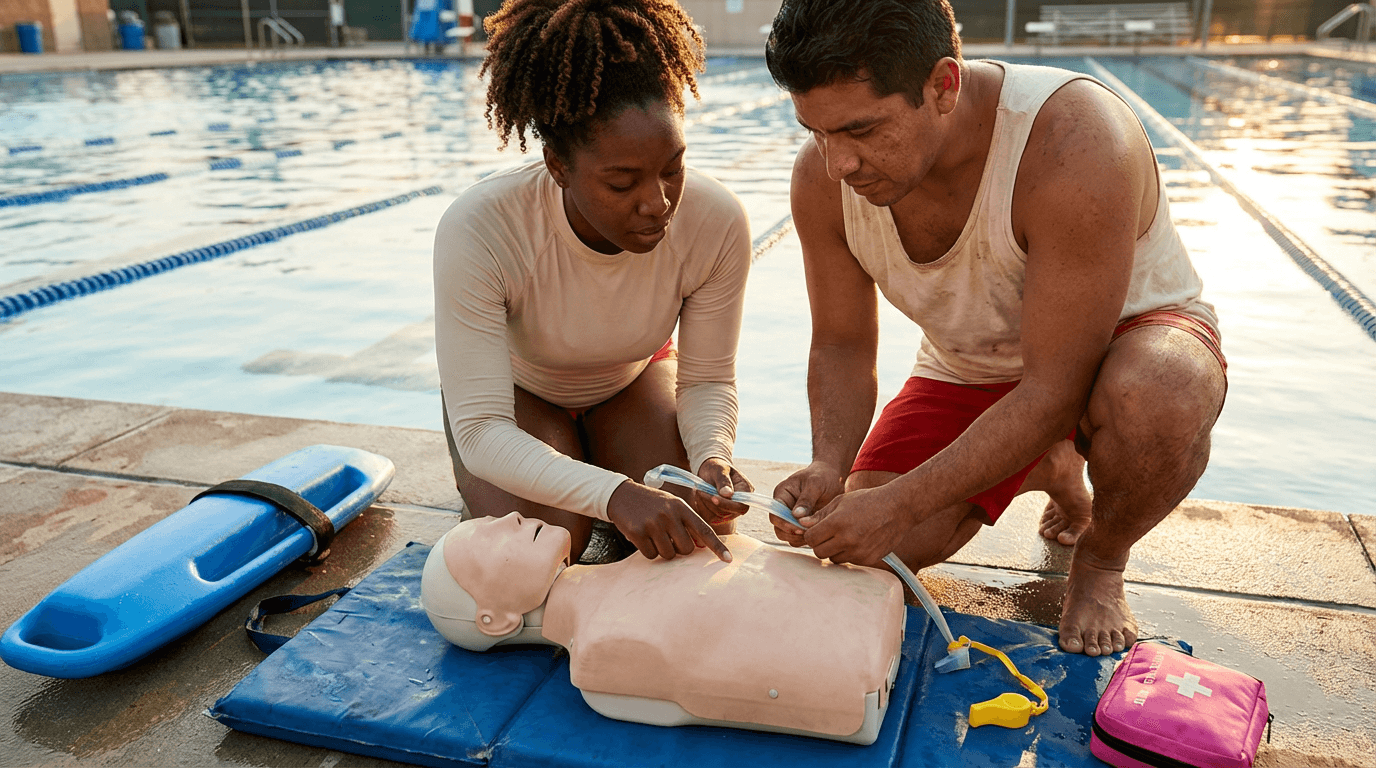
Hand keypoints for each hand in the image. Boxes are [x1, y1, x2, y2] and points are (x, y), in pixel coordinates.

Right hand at [606, 480, 731, 561]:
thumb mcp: (671, 505)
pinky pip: (651, 555)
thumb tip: (701, 546)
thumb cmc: (652, 503)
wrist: (621, 495)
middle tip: (669, 538)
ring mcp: (653, 524)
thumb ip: (687, 522)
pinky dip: (648, 551)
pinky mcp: (638, 532)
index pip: (704, 530)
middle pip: (686, 549)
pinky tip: (643, 537)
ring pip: (669, 554)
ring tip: (654, 535)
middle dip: (679, 549)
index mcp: (681, 507)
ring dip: (663, 551)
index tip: (728, 559)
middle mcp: (669, 515)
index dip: (717, 547)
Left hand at [688, 457, 752, 524]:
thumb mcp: (719, 469)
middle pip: (728, 512)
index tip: (713, 497)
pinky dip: (702, 507)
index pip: (741, 506)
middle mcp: (741, 503)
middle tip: (701, 490)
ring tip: (701, 490)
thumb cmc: (716, 468)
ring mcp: (731, 511)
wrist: (709, 472)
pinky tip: (701, 496)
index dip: (727, 505)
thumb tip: (728, 495)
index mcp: (746, 490)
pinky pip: (709, 517)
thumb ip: (724, 481)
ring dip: (706, 503)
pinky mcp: (720, 516)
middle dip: (712, 502)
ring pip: (717, 515)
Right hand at [770, 460, 844, 546]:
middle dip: (792, 533)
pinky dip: (806, 539)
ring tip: (814, 534)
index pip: (775, 513)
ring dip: (799, 538)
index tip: (800, 528)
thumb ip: (806, 499)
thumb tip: (795, 515)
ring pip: (787, 535)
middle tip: (809, 533)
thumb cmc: (823, 476)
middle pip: (778, 527)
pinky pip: (798, 537)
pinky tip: (817, 533)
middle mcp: (784, 506)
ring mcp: (791, 516)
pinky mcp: (801, 523)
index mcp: (782, 494)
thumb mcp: (816, 484)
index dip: (784, 523)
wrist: (834, 477)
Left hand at [803, 485, 907, 566]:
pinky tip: (856, 541)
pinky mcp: (868, 559)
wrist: (898, 508)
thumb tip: (802, 524)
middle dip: (819, 544)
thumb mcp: (840, 501)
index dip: (810, 534)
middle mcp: (847, 540)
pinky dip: (848, 554)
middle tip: (827, 534)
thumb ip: (820, 515)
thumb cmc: (867, 501)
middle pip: (819, 552)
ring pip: (833, 559)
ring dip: (834, 550)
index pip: (810, 538)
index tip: (815, 529)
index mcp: (837, 523)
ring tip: (844, 536)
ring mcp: (859, 552)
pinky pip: (849, 561)